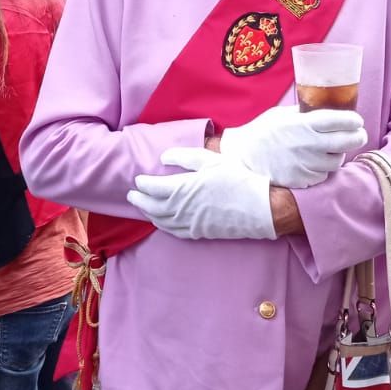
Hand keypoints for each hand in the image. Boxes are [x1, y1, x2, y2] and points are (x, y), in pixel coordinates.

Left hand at [128, 148, 275, 240]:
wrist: (259, 207)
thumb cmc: (236, 179)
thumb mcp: (210, 160)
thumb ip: (184, 157)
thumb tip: (163, 158)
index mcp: (182, 188)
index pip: (153, 188)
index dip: (143, 184)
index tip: (138, 179)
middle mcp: (181, 209)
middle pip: (152, 206)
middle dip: (139, 200)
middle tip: (132, 195)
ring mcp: (189, 223)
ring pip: (160, 221)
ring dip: (148, 213)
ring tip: (142, 207)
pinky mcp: (198, 232)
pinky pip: (173, 231)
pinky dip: (162, 226)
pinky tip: (160, 222)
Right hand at [218, 106, 366, 188]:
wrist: (242, 158)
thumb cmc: (261, 132)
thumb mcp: (281, 115)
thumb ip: (304, 113)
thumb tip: (325, 109)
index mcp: (303, 124)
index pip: (340, 120)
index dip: (354, 120)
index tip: (357, 121)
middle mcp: (308, 144)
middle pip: (347, 141)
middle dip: (358, 137)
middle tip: (359, 135)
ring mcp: (306, 164)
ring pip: (337, 161)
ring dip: (338, 155)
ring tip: (332, 150)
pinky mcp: (302, 180)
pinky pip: (323, 176)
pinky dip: (323, 170)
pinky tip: (315, 163)